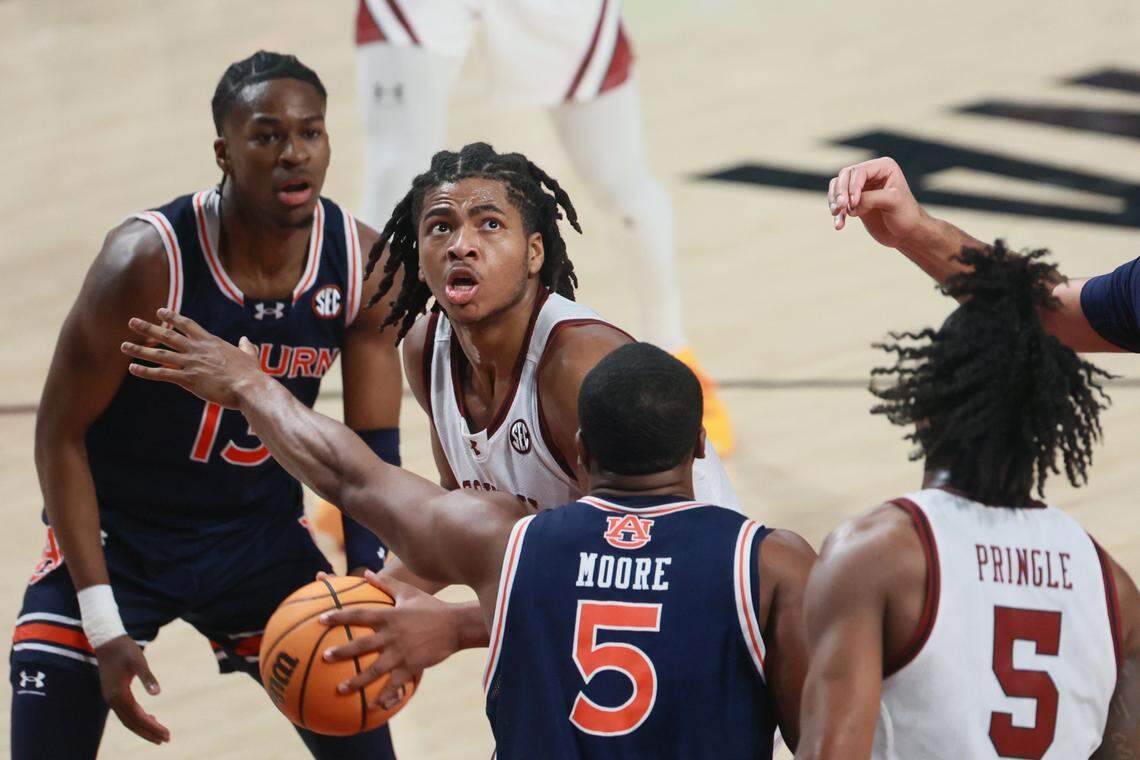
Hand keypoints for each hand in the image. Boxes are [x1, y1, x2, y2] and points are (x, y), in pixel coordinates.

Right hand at [95, 635, 169, 744]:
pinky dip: (137, 718)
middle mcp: (113, 700)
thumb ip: (147, 677)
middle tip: (166, 740)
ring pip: (127, 720)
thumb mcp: (139, 660)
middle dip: (148, 733)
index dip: (152, 727)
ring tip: (159, 735)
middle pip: (131, 723)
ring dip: (143, 728)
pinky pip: (125, 712)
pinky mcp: (112, 694)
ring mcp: (111, 698)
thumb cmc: (125, 649)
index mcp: (119, 694)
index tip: (166, 734)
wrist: (107, 641)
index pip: (137, 717)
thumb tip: (157, 693)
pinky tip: (150, 718)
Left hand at [120, 308, 260, 408]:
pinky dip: (146, 371)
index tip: (160, 311)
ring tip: (124, 346)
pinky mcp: (188, 379)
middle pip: (167, 335)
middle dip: (148, 328)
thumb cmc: (251, 374)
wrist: (249, 387)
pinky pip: (163, 374)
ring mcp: (191, 363)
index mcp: (210, 342)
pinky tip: (133, 369)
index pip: (187, 325)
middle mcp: (197, 349)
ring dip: (140, 350)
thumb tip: (246, 341)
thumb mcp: (250, 356)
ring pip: (160, 354)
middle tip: (132, 322)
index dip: (172, 317)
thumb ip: (246, 347)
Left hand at [319, 572, 458, 708]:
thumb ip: (386, 584)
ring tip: (340, 689)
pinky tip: (372, 706)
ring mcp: (402, 652)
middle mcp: (392, 635)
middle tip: (324, 657)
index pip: (360, 615)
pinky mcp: (411, 666)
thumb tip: (366, 573)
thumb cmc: (431, 607)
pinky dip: (383, 696)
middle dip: (342, 651)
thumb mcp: (409, 592)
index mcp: (390, 616)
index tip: (321, 620)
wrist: (456, 625)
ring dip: (356, 680)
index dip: (339, 616)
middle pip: (362, 644)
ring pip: (374, 669)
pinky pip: (394, 684)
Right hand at [827, 157, 928, 247]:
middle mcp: (871, 174)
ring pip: (838, 187)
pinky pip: (838, 202)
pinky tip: (839, 225)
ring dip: (834, 201)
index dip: (852, 186)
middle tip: (839, 208)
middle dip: (840, 192)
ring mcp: (861, 188)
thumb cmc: (906, 215)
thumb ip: (871, 199)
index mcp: (883, 167)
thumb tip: (850, 206)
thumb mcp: (893, 202)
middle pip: (844, 176)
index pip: (859, 171)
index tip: (854, 204)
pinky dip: (837, 213)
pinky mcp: (855, 202)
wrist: (907, 233)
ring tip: (836, 214)